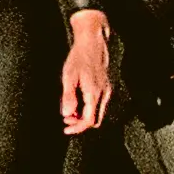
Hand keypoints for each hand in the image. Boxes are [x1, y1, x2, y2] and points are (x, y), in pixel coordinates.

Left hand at [58, 11, 114, 135]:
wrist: (92, 43)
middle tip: (66, 119)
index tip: (66, 129)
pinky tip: (77, 102)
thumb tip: (66, 114)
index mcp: (94, 93)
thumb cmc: (78, 58)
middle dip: (80, 124)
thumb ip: (68, 96)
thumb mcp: (68, 76)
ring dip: (84, 116)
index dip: (77, 128)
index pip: (89, 120)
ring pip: (97, 113)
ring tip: (69, 109)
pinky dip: (88, 109)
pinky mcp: (106, 88)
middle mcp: (103, 94)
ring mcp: (107, 91)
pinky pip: (98, 105)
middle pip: (95, 120)